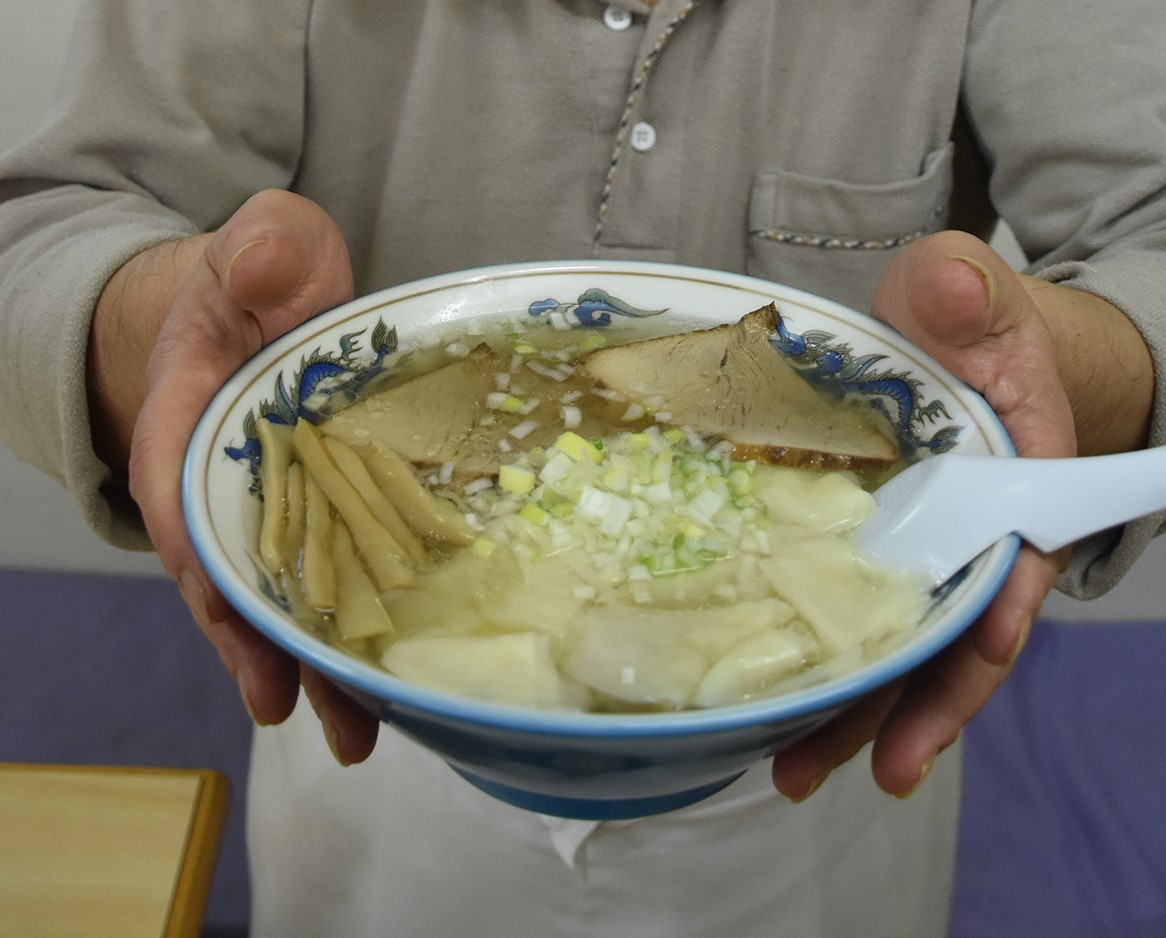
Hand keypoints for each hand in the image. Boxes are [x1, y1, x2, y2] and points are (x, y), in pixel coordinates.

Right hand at [93, 189, 378, 763]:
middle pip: (233, 573)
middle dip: (261, 644)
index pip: (181, 486)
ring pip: (285, 599)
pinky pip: (334, 586)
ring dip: (315, 667)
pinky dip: (354, 636)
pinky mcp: (326, 524)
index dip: (196, 544)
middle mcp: (225, 484)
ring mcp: (276, 513)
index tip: (221, 599)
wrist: (267, 307)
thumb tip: (270, 273)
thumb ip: (262, 249)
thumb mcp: (263, 244)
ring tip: (357, 738)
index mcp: (191, 417)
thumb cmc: (262, 278)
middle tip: (295, 711)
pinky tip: (391, 691)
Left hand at [770, 230, 1084, 799]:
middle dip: (922, 704)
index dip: (1002, 602)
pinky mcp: (880, 563)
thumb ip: (968, 289)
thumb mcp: (973, 287)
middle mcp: (978, 535)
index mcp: (1020, 473)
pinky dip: (831, 676)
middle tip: (877, 770)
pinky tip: (780, 721)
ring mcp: (927, 557)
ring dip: (862, 716)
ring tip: (797, 775)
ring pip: (905, 649)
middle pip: (959, 631)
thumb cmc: (970, 320)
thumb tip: (951, 285)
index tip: (984, 650)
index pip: (1021, 548)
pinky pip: (860, 628)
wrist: (959, 344)